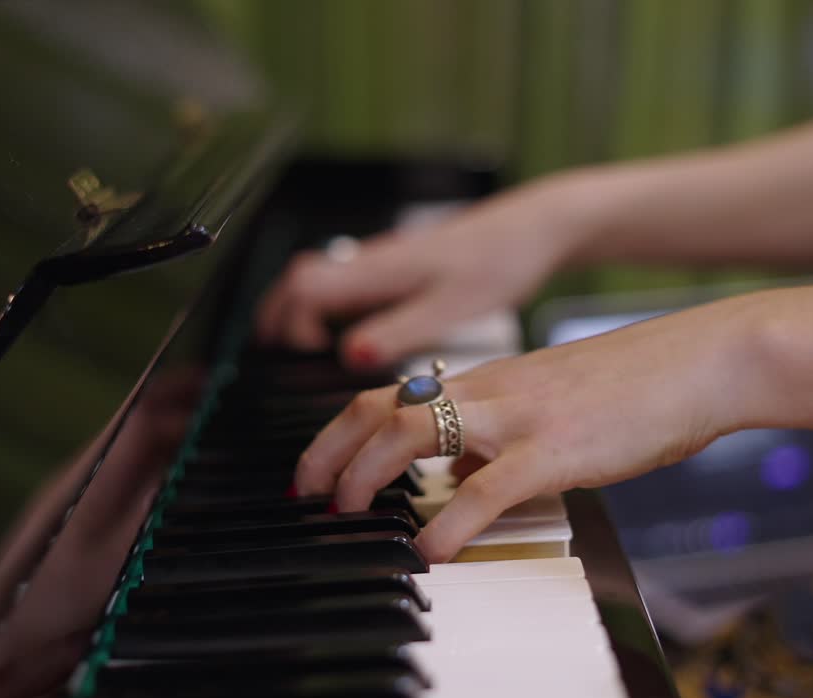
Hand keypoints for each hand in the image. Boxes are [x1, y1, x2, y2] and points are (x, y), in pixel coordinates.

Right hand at [255, 177, 580, 366]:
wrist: (537, 227)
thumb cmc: (502, 262)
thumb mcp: (451, 308)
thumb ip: (399, 332)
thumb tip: (351, 355)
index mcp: (380, 270)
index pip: (304, 287)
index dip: (291, 321)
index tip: (309, 352)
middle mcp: (376, 259)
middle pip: (302, 277)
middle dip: (279, 312)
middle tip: (274, 348)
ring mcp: (389, 259)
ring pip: (325, 274)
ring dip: (304, 305)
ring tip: (303, 341)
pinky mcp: (406, 262)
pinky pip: (351, 278)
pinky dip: (334, 301)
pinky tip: (352, 323)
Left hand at [293, 295, 762, 561]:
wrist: (700, 361)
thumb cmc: (635, 386)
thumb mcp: (551, 403)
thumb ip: (499, 435)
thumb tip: (462, 474)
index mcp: (488, 382)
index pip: (389, 395)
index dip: (340, 432)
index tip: (314, 469)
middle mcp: (490, 391)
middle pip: (382, 408)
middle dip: (331, 452)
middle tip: (309, 495)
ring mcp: (520, 416)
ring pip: (415, 432)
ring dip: (369, 474)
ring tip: (350, 513)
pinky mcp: (557, 448)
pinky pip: (487, 487)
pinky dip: (449, 521)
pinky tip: (432, 549)